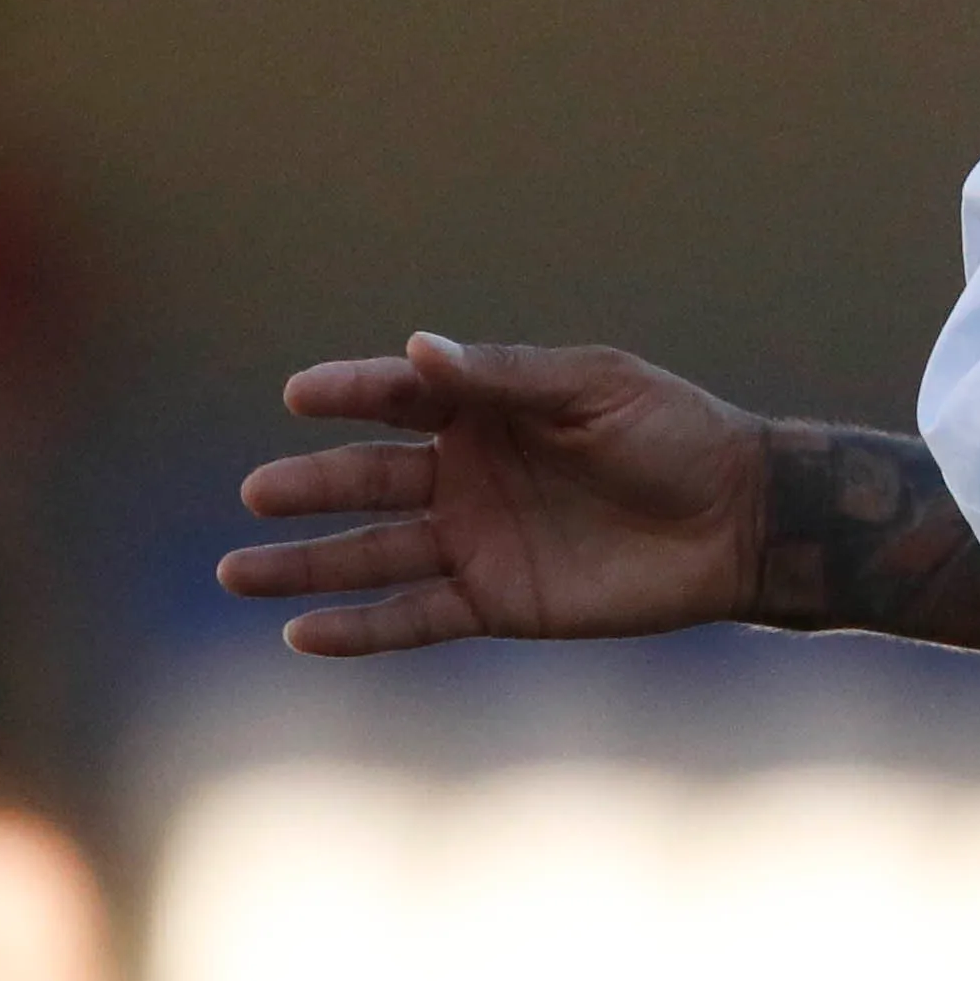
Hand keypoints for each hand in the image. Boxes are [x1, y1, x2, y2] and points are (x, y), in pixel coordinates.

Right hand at [219, 336, 766, 656]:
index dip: (350, 392)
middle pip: (368, 480)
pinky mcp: (498, 602)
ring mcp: (477, 540)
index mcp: (489, 410)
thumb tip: (419, 347)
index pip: (399, 397)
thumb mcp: (595, 389)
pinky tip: (300, 633)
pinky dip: (360, 628)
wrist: (741, 519)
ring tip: (237, 572)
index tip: (302, 394)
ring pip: (372, 554)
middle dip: (310, 486)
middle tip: (257, 494)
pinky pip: (415, 617)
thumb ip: (506, 376)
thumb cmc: (678, 435)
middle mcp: (468, 475)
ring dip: (305, 564)